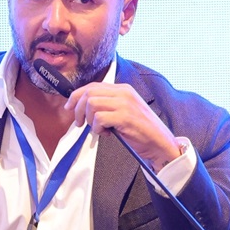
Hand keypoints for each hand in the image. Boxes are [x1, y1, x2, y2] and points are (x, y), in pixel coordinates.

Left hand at [66, 82, 180, 169]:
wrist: (160, 143)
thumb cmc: (140, 130)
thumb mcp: (123, 111)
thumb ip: (107, 105)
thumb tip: (82, 106)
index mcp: (122, 89)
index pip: (92, 86)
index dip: (76, 96)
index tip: (69, 107)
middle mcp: (124, 92)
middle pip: (89, 93)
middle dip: (78, 109)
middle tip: (79, 123)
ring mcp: (125, 104)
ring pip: (92, 104)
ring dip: (89, 119)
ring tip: (97, 129)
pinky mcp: (126, 117)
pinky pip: (99, 118)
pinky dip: (97, 128)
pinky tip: (105, 134)